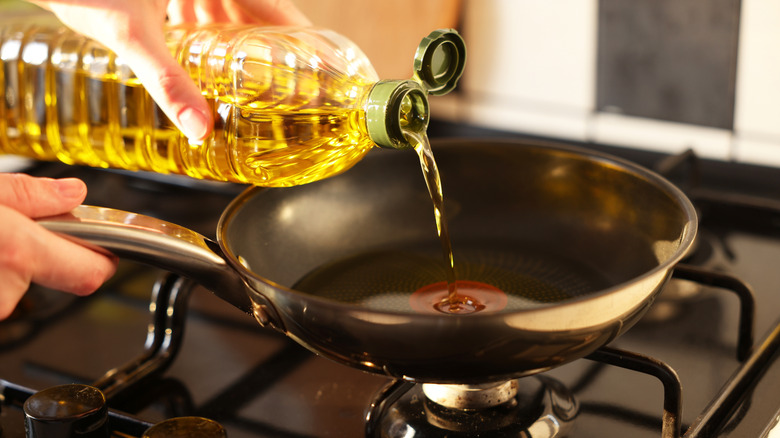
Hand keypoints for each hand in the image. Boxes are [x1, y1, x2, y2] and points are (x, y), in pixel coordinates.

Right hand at [0, 173, 117, 318]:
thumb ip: (28, 194)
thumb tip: (71, 193)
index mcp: (16, 253)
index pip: (90, 273)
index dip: (103, 260)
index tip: (105, 247)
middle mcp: (2, 292)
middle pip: (50, 276)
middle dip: (40, 253)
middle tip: (17, 229)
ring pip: (16, 285)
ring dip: (8, 264)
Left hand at [28, 0, 310, 140]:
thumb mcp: (131, 32)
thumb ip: (167, 81)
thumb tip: (199, 129)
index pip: (278, 11)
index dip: (305, 41)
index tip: (324, 70)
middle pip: (258, 16)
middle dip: (273, 52)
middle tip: (289, 90)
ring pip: (231, 14)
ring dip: (240, 47)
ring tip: (256, 85)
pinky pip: (203, 13)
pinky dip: (209, 38)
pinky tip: (209, 63)